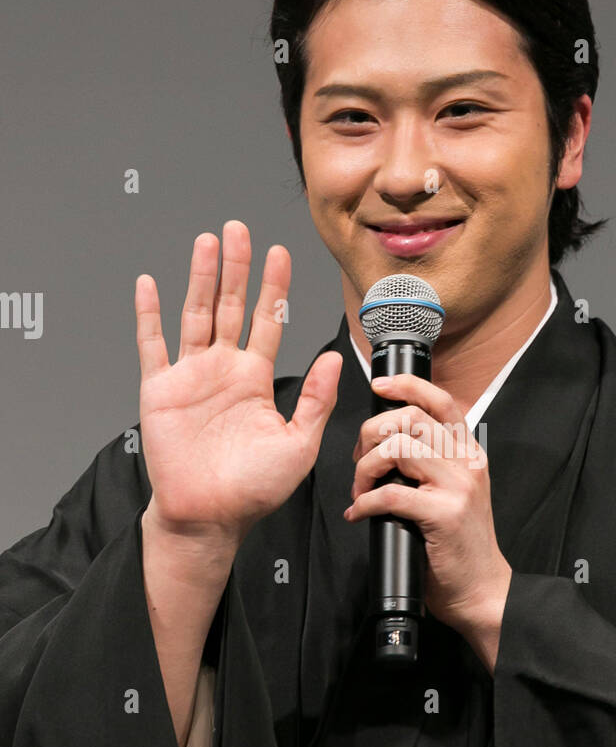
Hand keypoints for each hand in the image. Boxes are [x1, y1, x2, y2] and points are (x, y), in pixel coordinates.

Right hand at [135, 220, 341, 551]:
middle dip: (237, 267)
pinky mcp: (160, 390)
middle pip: (231, 306)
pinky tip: (150, 284)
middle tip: (240, 229)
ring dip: (201, 278)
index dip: (273, 287)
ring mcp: (190, 376)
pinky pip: (152, 344)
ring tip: (208, 242)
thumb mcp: (299, 443)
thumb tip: (336, 358)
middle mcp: (224, 370)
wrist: (210, 516)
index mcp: (256, 380)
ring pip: (196, 314)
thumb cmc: (254, 489)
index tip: (281, 254)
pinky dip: (148, 314)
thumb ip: (316, 399)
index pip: (268, 321)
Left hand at [345, 372, 511, 669]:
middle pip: (409, 420)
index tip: (380, 386)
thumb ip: (432, 463)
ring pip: (397, 449)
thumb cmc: (460, 545)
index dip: (407, 386)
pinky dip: (366, 502)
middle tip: (360, 462)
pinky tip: (361, 513)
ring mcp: (457, 487)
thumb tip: (388, 442)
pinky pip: (391, 493)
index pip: (441, 401)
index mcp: (468, 453)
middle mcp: (466, 463)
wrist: (482, 588)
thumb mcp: (455, 492)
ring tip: (361, 490)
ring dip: (365, 469)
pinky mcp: (443, 514)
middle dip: (371, 435)